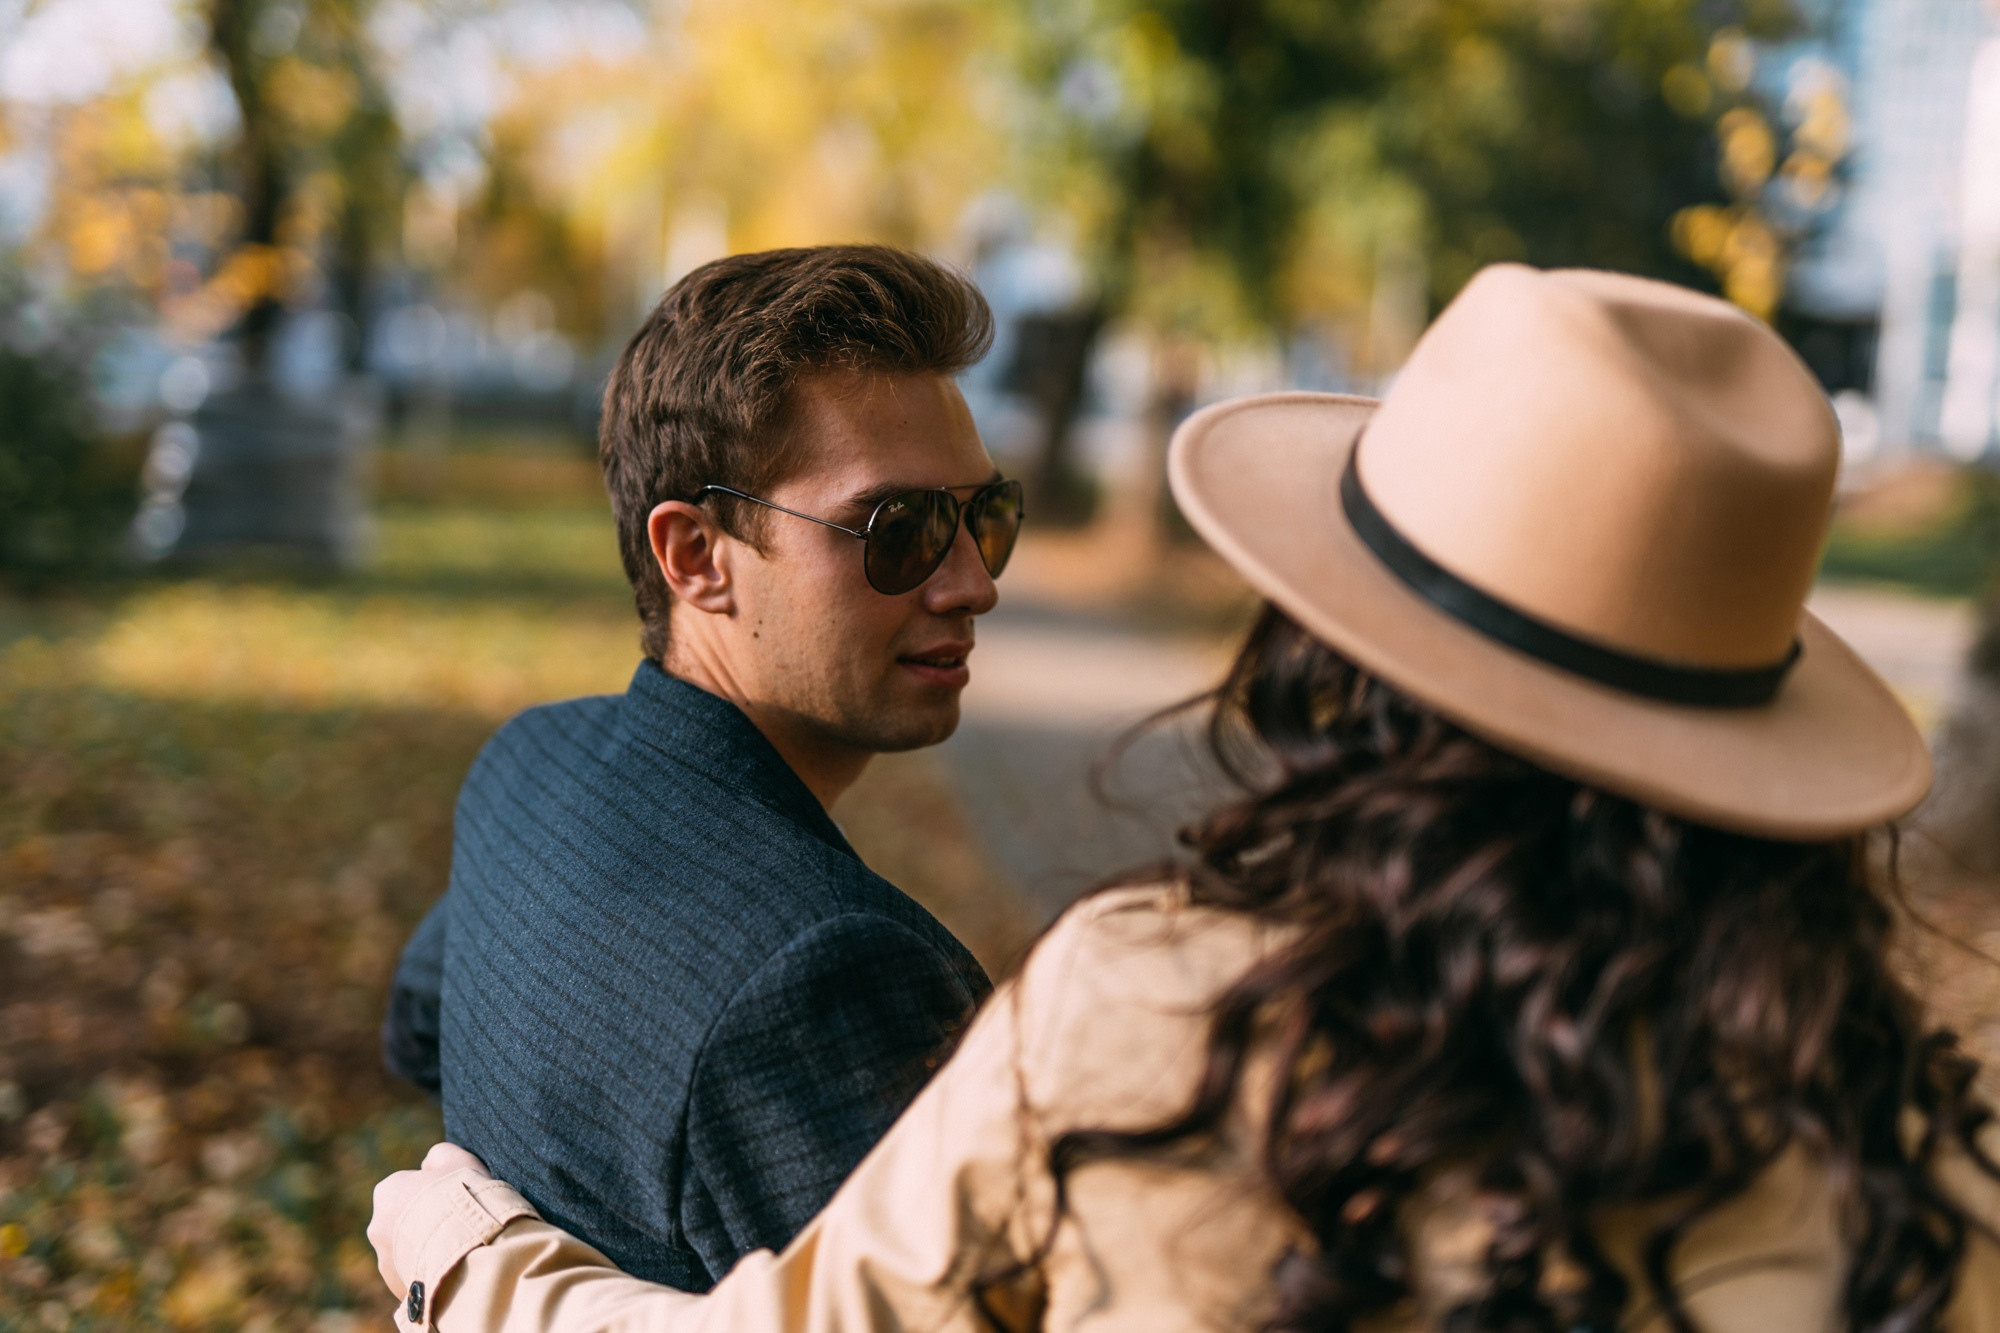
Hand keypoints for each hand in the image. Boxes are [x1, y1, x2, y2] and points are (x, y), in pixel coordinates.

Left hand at [368, 1142, 490, 1295]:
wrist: (464, 1246)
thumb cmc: (461, 1197)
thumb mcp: (458, 1160)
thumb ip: (440, 1155)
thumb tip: (428, 1164)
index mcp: (387, 1190)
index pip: (408, 1188)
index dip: (434, 1192)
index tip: (454, 1199)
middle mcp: (376, 1226)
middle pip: (404, 1221)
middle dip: (424, 1223)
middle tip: (456, 1224)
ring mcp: (384, 1260)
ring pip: (407, 1251)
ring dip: (426, 1250)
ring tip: (458, 1250)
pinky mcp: (396, 1286)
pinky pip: (414, 1276)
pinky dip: (429, 1273)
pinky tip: (452, 1270)